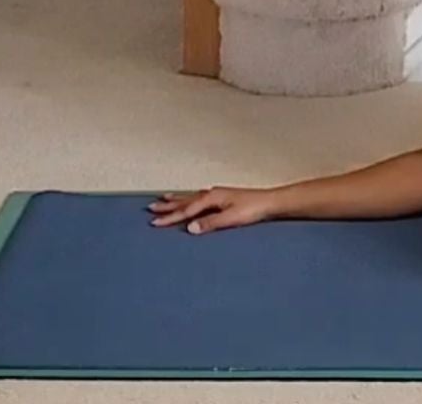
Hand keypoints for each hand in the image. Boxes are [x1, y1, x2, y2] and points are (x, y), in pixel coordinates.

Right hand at [148, 186, 278, 235]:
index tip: (154, 222)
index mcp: (211, 198)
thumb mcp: (231, 219)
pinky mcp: (223, 197)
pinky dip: (189, 198)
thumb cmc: (254, 210)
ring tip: (163, 198)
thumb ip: (210, 224)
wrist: (271, 202)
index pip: (186, 210)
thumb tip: (190, 228)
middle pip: (185, 200)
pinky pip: (199, 197)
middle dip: (168, 205)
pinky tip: (190, 199)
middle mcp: (212, 194)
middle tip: (150, 208)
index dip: (170, 217)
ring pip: (191, 197)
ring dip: (176, 199)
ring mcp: (217, 194)